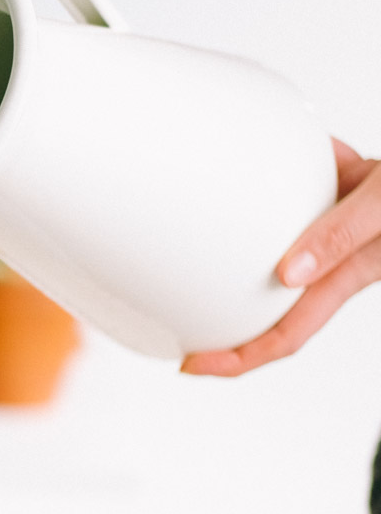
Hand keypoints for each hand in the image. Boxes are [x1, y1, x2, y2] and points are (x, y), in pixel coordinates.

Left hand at [181, 140, 380, 375]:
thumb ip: (341, 235)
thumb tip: (287, 272)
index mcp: (345, 276)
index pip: (283, 336)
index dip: (237, 359)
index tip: (191, 364)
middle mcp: (335, 259)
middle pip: (271, 303)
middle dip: (223, 316)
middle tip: (168, 314)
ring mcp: (336, 228)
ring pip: (280, 246)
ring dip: (243, 239)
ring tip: (195, 236)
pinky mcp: (340, 193)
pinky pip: (299, 187)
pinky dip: (286, 170)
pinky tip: (279, 149)